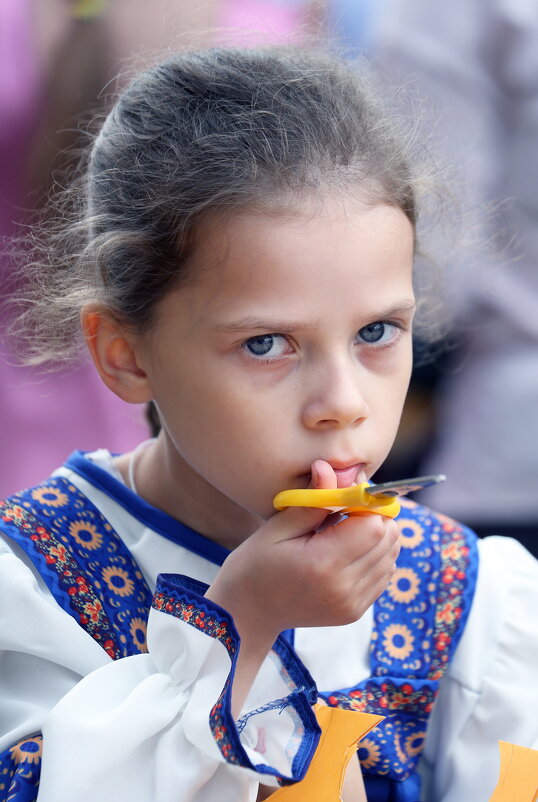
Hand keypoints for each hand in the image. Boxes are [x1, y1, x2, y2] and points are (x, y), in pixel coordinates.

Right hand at [206, 461, 399, 713]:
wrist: (248, 613)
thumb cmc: (256, 564)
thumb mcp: (277, 528)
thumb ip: (311, 500)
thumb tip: (328, 468)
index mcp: (322, 564)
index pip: (374, 525)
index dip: (367, 504)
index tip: (348, 497)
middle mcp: (343, 588)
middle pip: (388, 540)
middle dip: (375, 518)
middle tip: (347, 512)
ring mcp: (351, 604)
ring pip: (391, 557)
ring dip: (377, 538)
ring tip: (345, 533)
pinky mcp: (354, 612)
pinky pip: (383, 575)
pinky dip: (374, 558)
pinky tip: (348, 553)